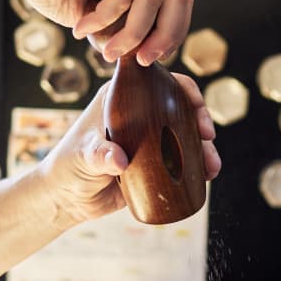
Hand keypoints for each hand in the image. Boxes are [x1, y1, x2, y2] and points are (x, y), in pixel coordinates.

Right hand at [0, 0, 191, 64]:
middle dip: (163, 37)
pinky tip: (81, 26)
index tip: (149, 59)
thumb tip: (147, 55)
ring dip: (128, 35)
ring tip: (104, 52)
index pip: (177, 0)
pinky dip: (103, 19)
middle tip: (141, 62)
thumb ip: (124, 26)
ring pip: (151, 2)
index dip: (171, 33)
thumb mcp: (97, 14)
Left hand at [37, 72, 221, 227]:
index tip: (195, 104)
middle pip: (180, 107)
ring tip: (212, 166)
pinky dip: (199, 165)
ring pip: (186, 135)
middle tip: (207, 136)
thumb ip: (98, 155)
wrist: (68, 199)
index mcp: (122, 99)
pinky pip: (183, 160)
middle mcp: (141, 115)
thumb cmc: (68, 168)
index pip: (159, 82)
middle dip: (200, 118)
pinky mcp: (156, 163)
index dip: (183, 88)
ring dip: (204, 147)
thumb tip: (119, 160)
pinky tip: (209, 175)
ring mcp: (150, 139)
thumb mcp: (83, 158)